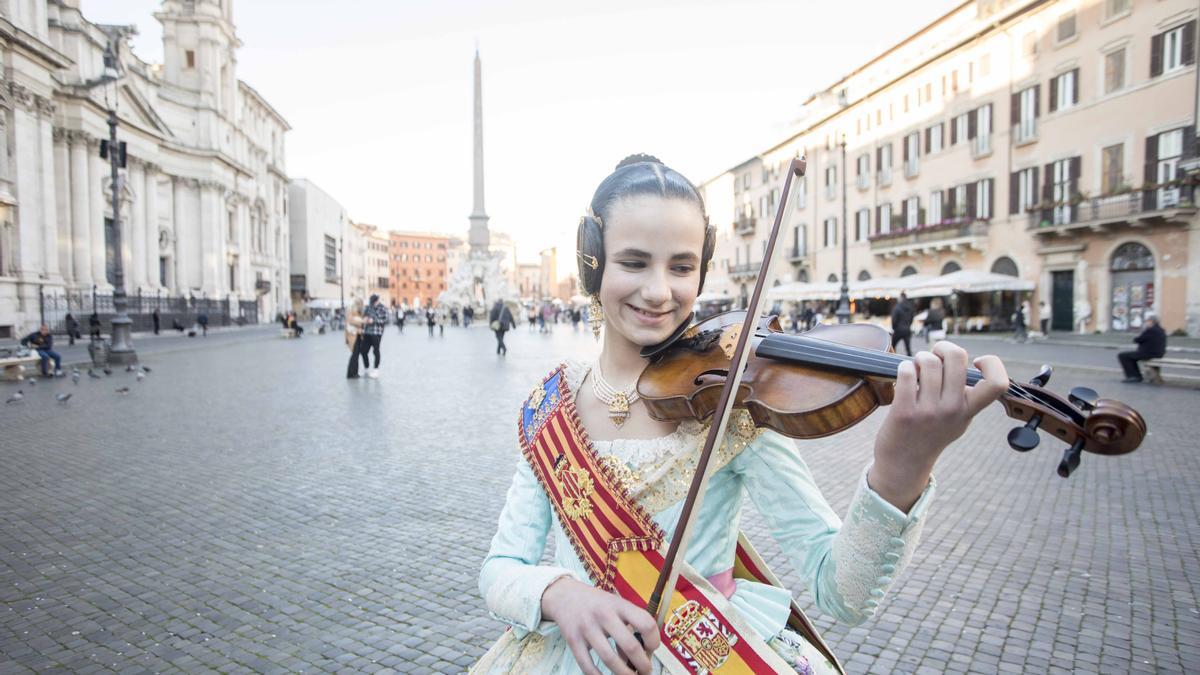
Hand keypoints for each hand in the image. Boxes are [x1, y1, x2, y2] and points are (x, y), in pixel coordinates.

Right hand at [541, 577, 658, 674]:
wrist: (565, 596)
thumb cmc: (597, 604)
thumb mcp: (616, 605)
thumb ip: (629, 625)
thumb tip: (641, 655)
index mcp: (619, 605)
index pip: (645, 623)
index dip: (654, 640)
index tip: (652, 649)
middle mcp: (604, 615)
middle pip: (630, 645)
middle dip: (642, 664)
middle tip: (646, 671)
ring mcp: (587, 628)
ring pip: (609, 659)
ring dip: (624, 674)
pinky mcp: (573, 640)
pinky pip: (588, 666)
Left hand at [870, 341, 1007, 510]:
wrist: (905, 463)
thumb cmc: (931, 433)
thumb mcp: (958, 419)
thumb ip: (965, 395)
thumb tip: (961, 359)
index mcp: (969, 410)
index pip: (998, 383)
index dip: (992, 363)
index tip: (975, 363)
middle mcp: (952, 410)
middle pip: (957, 357)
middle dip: (944, 347)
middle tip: (936, 355)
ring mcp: (928, 411)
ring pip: (929, 361)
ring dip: (920, 357)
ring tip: (917, 366)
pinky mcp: (904, 411)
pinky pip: (907, 372)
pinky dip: (905, 367)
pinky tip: (905, 374)